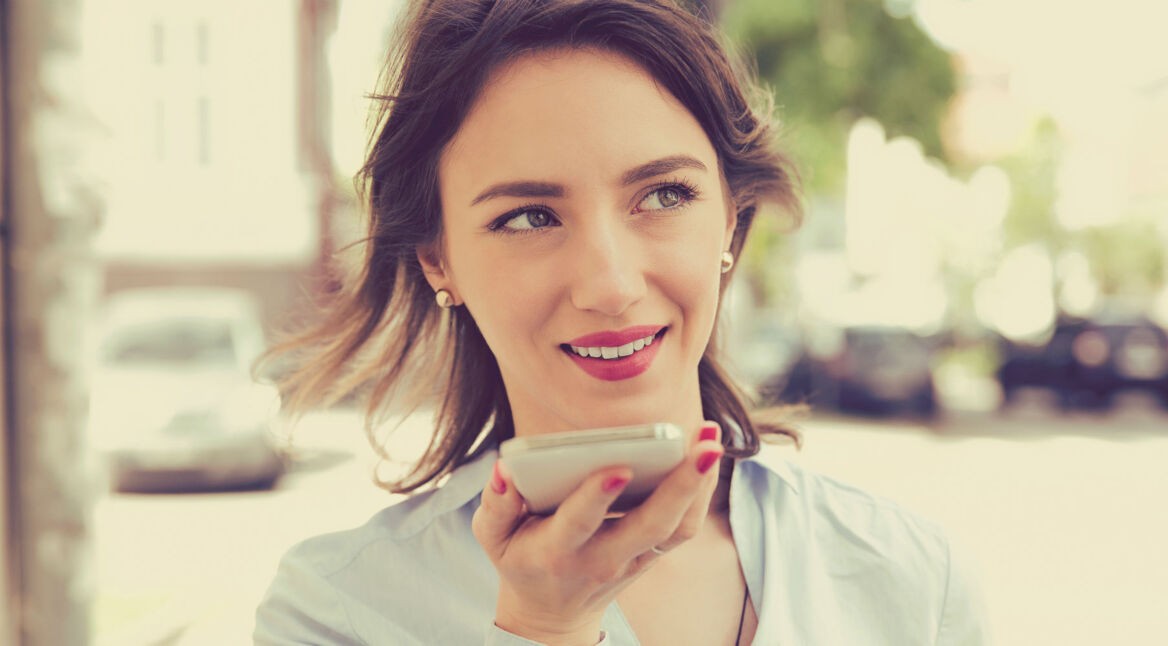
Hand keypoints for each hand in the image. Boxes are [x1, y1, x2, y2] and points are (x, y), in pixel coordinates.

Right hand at [472, 421, 724, 645]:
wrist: (551, 615)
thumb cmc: (521, 561)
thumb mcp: (493, 538)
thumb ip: (494, 504)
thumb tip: (505, 470)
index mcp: (558, 550)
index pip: (580, 522)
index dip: (597, 497)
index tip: (618, 467)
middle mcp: (603, 558)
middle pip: (651, 525)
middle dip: (681, 484)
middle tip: (706, 446)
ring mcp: (633, 560)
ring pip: (677, 528)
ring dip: (700, 485)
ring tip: (712, 439)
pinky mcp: (652, 556)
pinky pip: (684, 528)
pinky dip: (700, 493)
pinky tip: (707, 456)